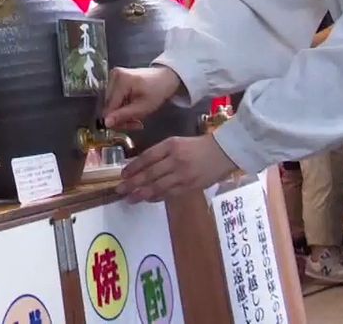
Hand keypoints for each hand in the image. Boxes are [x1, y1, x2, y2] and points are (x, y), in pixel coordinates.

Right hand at [102, 66, 181, 130]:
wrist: (164, 78)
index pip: (110, 108)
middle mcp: (114, 75)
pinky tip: (131, 108)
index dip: (117, 121)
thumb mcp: (143, 107)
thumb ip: (123, 115)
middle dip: (121, 118)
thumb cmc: (157, 91)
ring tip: (135, 116)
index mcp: (121, 80)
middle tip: (136, 123)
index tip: (131, 126)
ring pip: (110, 104)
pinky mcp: (114, 79)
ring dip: (121, 114)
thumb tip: (106, 123)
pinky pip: (112, 99)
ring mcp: (113, 76)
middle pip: (109, 106)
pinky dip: (121, 106)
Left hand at [116, 134, 236, 201]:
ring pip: (158, 186)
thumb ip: (159, 153)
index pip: (147, 157)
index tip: (122, 175)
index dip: (133, 167)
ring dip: (141, 194)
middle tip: (119, 190)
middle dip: (132, 183)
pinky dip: (157, 197)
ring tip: (129, 199)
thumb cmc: (197, 146)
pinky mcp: (190, 186)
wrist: (223, 153)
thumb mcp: (176, 142)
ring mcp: (183, 175)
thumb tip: (140, 167)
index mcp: (171, 145)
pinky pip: (169, 194)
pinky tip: (147, 199)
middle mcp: (175, 160)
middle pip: (149, 174)